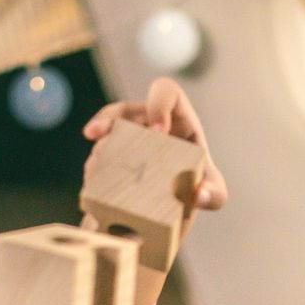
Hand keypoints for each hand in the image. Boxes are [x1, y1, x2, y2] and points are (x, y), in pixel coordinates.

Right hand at [81, 77, 229, 304]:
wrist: (174, 211)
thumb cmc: (198, 190)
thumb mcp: (214, 194)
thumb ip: (214, 195)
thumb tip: (199, 195)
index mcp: (178, 120)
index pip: (167, 93)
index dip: (159, 103)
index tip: (158, 131)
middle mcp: (148, 124)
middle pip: (124, 108)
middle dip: (107, 118)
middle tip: (95, 133)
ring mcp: (127, 140)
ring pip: (105, 132)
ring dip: (95, 141)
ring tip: (91, 163)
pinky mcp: (111, 159)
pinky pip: (98, 157)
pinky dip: (93, 167)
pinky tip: (92, 180)